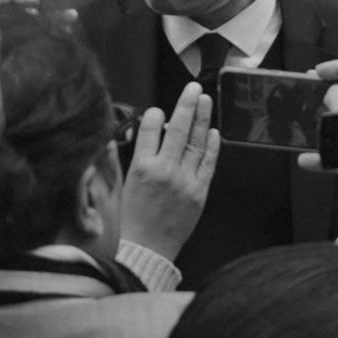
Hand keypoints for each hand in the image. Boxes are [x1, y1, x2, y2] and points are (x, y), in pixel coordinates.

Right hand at [119, 82, 221, 261]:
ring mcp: (185, 181)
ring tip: (206, 100)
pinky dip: (212, 146)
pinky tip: (213, 131)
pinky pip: (209, 163)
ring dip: (202, 118)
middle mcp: (165, 171)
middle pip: (178, 129)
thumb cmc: (134, 219)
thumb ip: (135, 156)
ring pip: (196, 142)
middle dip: (186, 104)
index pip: (150, 129)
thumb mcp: (124, 184)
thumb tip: (146, 133)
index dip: (155, 115)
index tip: (158, 110)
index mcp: (141, 167)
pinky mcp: (200, 192)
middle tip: (193, 88)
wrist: (148, 249)